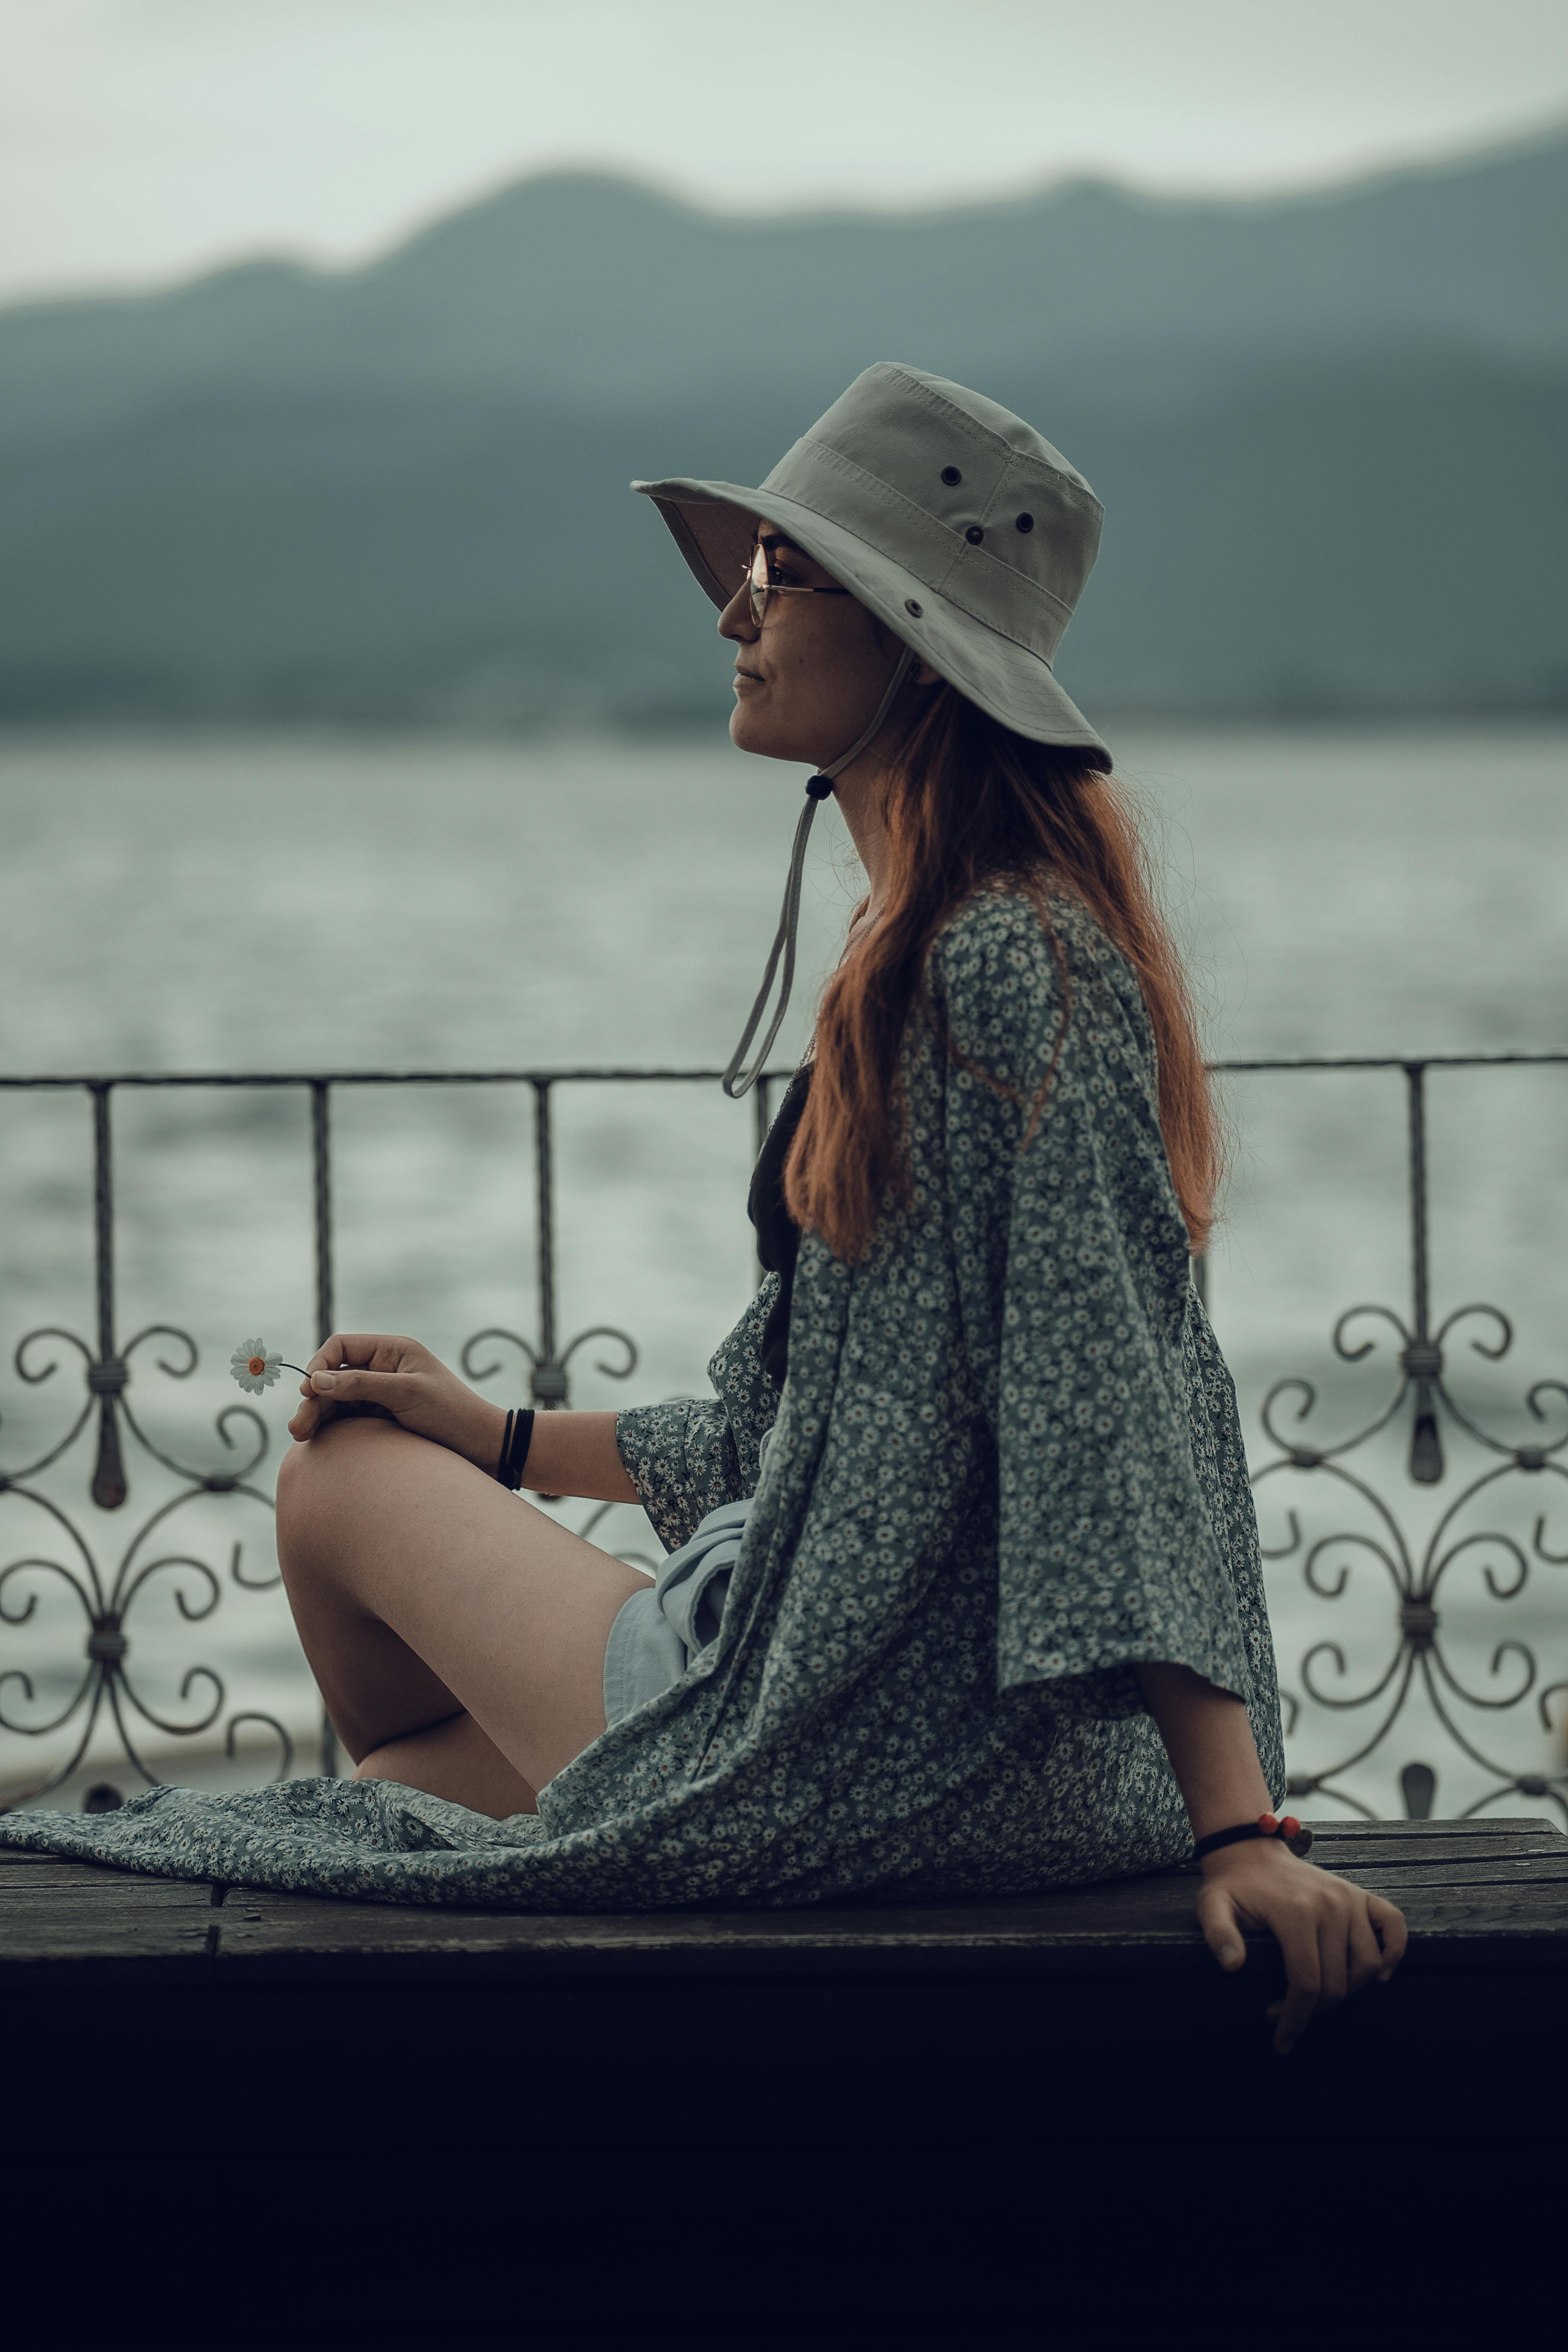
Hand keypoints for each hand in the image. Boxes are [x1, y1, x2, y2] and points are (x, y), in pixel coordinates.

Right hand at [287, 1333, 504, 1473]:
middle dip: (314, 1399)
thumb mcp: (407, 1394)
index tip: (309, 1389)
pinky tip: (319, 1441)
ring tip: (301, 1436)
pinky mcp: (384, 1419)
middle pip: (335, 1377)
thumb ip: (362, 1385)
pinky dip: (333, 1427)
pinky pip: (350, 1419)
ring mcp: (383, 1394)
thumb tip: (316, 1380)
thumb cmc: (452, 1414)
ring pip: (339, 1400)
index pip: (342, 1347)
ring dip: (318, 1415)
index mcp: (393, 1350)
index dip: (320, 1364)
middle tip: (298, 1428)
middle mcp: (385, 1368)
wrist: (483, 1447)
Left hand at [1195, 1836, 1407, 2055]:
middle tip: (1289, 2018)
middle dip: (1314, 2012)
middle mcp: (1330, 1905)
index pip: (1306, 1982)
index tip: (1281, 2038)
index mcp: (1295, 1912)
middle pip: (1337, 1981)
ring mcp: (1348, 1899)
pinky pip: (1392, 1924)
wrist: (1250, 1850)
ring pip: (1367, 1964)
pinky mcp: (1360, 1895)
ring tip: (1318, 2000)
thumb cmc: (1233, 1886)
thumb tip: (1232, 1965)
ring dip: (1348, 1991)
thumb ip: (1218, 1934)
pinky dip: (1394, 1951)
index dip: (1295, 2017)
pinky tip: (1379, 1975)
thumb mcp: (1212, 1905)